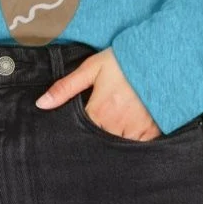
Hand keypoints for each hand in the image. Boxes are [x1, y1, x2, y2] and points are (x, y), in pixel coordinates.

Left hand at [34, 47, 163, 140]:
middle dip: (96, 137)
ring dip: (113, 140)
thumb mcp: (92, 68)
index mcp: (99, 111)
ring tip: (115, 126)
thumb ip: (65, 88)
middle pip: (99, 141)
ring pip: (118, 146)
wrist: (161, 56)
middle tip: (100, 122)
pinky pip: (138, 147)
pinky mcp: (153, 132)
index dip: (77, 131)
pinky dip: (132, 142)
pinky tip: (130, 130)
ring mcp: (137, 130)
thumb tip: (41, 104)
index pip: (81, 132)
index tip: (78, 127)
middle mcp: (117, 125)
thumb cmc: (124, 61)